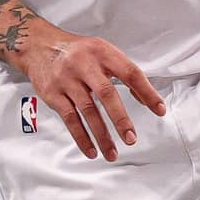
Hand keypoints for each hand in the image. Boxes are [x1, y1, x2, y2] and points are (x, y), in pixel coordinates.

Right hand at [19, 26, 166, 160]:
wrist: (40, 47)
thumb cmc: (77, 52)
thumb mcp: (102, 52)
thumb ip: (123, 72)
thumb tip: (145, 97)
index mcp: (103, 52)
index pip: (130, 72)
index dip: (147, 92)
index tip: (159, 109)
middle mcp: (85, 64)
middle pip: (106, 94)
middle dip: (120, 119)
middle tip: (131, 138)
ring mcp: (68, 80)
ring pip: (87, 111)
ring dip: (102, 135)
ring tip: (113, 152)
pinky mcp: (53, 94)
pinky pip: (70, 119)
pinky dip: (81, 137)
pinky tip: (91, 150)